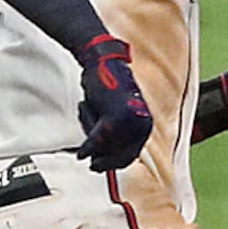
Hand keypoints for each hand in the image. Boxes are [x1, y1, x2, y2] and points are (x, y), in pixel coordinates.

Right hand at [75, 34, 153, 172]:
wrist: (100, 62)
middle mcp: (142, 124)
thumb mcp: (115, 113)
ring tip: (87, 110)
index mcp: (145, 123)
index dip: (114, 163)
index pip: (131, 154)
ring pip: (105, 146)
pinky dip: (88, 146)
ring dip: (90, 133)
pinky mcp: (115, 117)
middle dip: (104, 160)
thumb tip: (104, 158)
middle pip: (120, 156)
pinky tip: (82, 152)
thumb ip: (115, 134)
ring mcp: (130, 122)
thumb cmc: (105, 86)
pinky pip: (97, 140)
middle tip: (92, 164)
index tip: (100, 167)